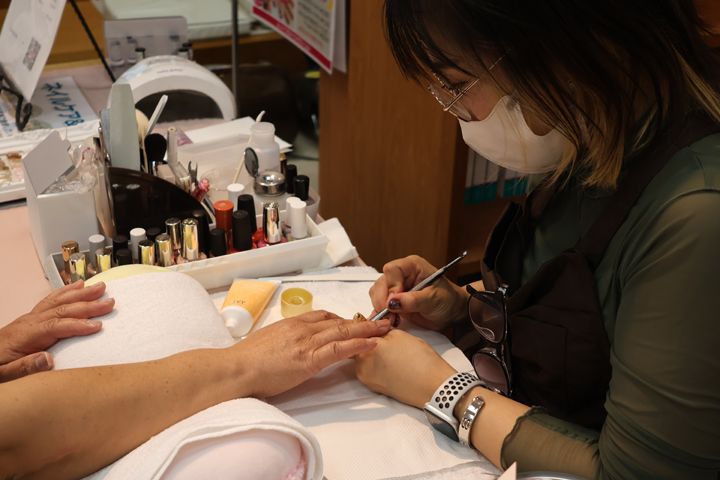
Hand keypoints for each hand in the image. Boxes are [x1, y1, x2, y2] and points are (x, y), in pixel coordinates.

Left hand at [0, 281, 113, 382]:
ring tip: (101, 287)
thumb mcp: (4, 375)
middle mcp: (29, 322)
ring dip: (81, 294)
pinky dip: (66, 291)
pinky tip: (78, 285)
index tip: (98, 326)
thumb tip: (48, 360)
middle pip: (62, 310)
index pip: (55, 327)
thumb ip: (25, 368)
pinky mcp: (32, 318)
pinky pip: (51, 300)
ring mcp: (31, 318)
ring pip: (59, 301)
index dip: (77, 325)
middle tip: (109, 303)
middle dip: (88, 305)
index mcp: (25, 336)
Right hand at [236, 310, 391, 397]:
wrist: (235, 370)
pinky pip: (338, 349)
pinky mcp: (308, 360)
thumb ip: (283, 340)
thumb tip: (290, 345)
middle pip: (338, 321)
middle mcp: (301, 329)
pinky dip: (358, 345)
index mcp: (291, 324)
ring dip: (367, 330)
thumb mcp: (267, 342)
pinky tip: (372, 344)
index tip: (355, 322)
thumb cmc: (245, 361)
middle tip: (381, 320)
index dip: (343, 319)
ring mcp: (306, 343)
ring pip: (343, 332)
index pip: (323, 316)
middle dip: (362, 322)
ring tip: (386, 329)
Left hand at [355, 329, 456, 408]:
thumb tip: (376, 332)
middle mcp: (361, 366)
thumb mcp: (400, 335)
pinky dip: (380, 368)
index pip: (362, 334)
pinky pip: (373, 373)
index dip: (372, 330)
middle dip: (372, 344)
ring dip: (376, 357)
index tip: (379, 329)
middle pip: (362, 349)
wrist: (432, 386)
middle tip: (390, 343)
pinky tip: (395, 366)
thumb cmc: (420, 360)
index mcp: (366, 349)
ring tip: (394, 356)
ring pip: (367, 362)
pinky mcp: (375, 389)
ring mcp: (367, 380)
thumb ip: (382, 332)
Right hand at [369, 255, 469, 330]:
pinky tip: (391, 321)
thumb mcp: (433, 300)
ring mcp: (396, 287)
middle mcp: (402, 274)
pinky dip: (382, 314)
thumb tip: (392, 302)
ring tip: (393, 320)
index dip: (391, 286)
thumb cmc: (448, 300)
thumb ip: (413, 300)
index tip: (396, 302)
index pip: (392, 269)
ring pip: (377, 293)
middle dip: (382, 300)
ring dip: (381, 308)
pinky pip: (380, 304)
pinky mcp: (393, 301)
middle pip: (381, 282)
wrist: (452, 312)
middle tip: (391, 316)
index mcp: (412, 266)